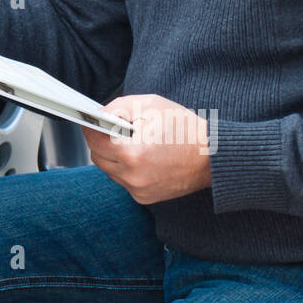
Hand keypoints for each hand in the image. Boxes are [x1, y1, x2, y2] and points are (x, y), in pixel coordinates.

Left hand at [84, 94, 212, 204]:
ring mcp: (138, 190)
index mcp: (130, 152)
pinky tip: (141, 157)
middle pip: (97, 157)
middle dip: (100, 141)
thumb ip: (117, 107)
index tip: (89, 120)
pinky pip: (124, 181)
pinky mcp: (145, 198)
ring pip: (109, 170)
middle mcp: (132, 176)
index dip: (90, 127)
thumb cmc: (184, 128)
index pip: (93, 140)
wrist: (213, 156)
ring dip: (113, 156)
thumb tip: (98, 114)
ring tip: (129, 142)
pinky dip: (126, 169)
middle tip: (110, 129)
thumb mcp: (149, 105)